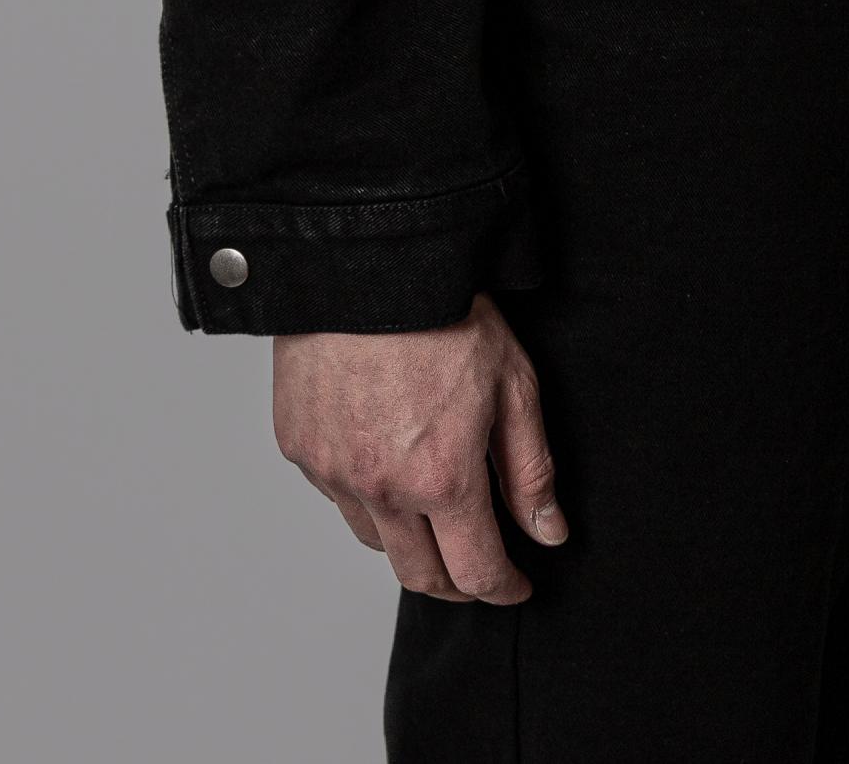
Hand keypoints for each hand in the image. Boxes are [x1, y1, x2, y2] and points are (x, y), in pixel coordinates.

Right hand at [273, 293, 567, 603]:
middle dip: (456, 583)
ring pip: (375, 541)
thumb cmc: (445, 310)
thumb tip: (549, 534)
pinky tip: (384, 457)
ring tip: (431, 506)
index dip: (503, 588)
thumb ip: (530, 470)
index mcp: (441, 478)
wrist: (366, 260)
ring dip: (408, 539)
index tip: (516, 586)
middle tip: (478, 566)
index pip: (476, 572)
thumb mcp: (514, 383)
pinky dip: (364, 494)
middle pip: (419, 577)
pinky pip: (336, 496)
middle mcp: (381, 489)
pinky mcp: (299, 448)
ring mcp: (333, 472)